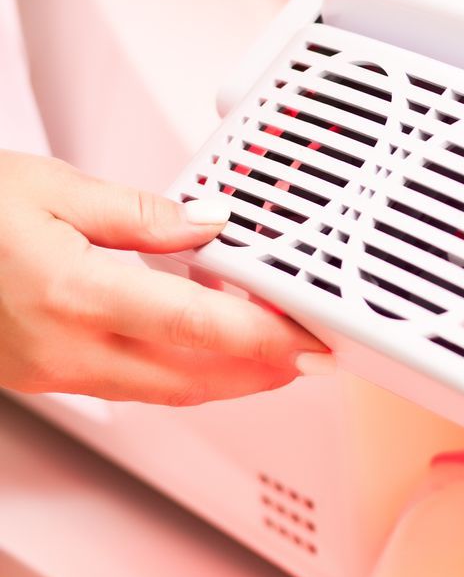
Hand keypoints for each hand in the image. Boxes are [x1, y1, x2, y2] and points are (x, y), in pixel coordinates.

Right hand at [0, 152, 332, 404]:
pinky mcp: (37, 376)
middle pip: (190, 378)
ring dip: (221, 379)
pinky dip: (174, 372)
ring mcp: (47, 371)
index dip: (267, 336)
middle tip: (312, 353)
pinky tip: (197, 348)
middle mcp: (61, 347)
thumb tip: (211, 223)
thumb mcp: (48, 185)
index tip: (311, 334)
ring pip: (160, 391)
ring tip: (271, 354)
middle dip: (259, 372)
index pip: (199, 328)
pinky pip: (124, 385)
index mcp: (72, 294)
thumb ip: (141, 213)